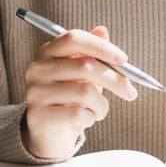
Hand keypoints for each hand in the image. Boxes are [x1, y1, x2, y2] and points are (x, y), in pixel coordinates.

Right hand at [23, 25, 137, 159]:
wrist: (50, 136)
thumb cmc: (71, 99)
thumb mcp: (84, 75)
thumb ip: (93, 53)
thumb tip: (102, 30)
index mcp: (48, 51)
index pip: (75, 39)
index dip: (101, 47)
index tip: (124, 60)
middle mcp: (37, 68)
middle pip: (85, 66)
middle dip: (115, 79)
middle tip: (131, 92)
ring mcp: (34, 92)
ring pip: (85, 92)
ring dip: (102, 105)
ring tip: (99, 110)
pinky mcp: (37, 117)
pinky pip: (78, 114)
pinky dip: (91, 118)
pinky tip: (86, 119)